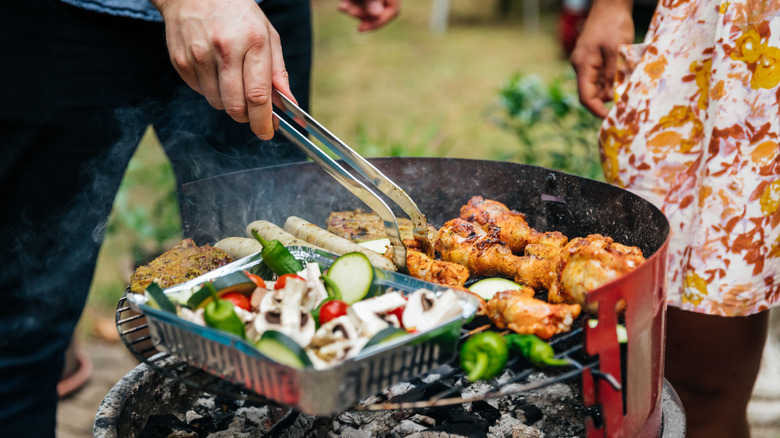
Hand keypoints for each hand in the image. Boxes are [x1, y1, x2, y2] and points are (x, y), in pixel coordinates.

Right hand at [151, 0, 295, 139]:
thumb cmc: (238, 15)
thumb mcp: (267, 36)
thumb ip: (278, 73)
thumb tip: (290, 105)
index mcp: (253, 42)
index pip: (258, 95)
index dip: (263, 121)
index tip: (267, 132)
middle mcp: (225, 49)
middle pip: (236, 107)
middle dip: (247, 117)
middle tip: (252, 112)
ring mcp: (199, 55)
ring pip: (217, 103)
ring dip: (228, 102)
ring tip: (231, 79)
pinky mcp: (181, 61)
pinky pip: (199, 92)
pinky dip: (210, 89)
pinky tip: (213, 69)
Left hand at [338, 0, 400, 30]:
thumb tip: (376, 14)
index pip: (393, 11)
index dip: (377, 22)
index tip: (360, 29)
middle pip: (378, 11)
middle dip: (362, 15)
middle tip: (349, 12)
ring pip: (367, 7)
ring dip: (354, 10)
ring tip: (342, 7)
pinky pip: (359, 2)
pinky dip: (350, 5)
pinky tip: (342, 7)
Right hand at [569, 0, 634, 117]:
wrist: (610, 4)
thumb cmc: (613, 24)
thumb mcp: (616, 51)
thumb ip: (613, 75)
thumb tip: (612, 97)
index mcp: (583, 66)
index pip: (586, 97)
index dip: (598, 111)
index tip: (612, 119)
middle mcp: (581, 67)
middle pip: (593, 92)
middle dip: (609, 97)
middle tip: (629, 99)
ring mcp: (587, 62)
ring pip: (599, 84)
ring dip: (614, 86)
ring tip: (630, 81)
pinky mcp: (594, 58)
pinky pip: (603, 74)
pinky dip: (614, 77)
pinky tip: (626, 71)